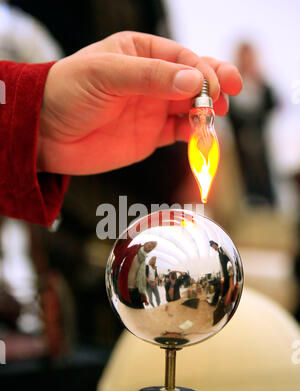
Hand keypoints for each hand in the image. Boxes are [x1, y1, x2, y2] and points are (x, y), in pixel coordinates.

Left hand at [38, 31, 241, 174]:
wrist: (46, 134)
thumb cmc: (67, 92)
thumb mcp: (106, 75)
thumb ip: (149, 77)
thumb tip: (192, 82)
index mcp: (140, 52)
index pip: (182, 57)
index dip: (202, 70)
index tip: (212, 87)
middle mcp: (151, 79)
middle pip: (193, 79)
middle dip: (214, 85)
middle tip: (229, 95)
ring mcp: (153, 108)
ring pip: (191, 106)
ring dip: (208, 111)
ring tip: (217, 116)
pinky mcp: (151, 135)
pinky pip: (180, 132)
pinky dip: (194, 134)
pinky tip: (202, 135)